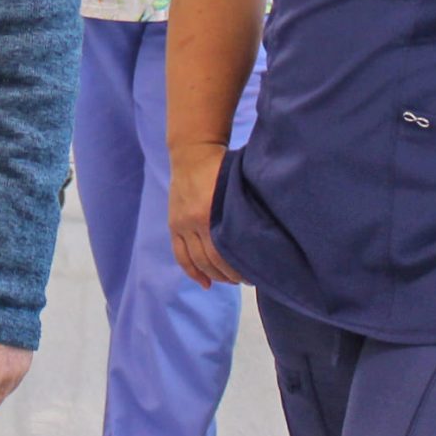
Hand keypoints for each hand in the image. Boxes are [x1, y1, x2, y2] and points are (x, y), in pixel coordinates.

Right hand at [169, 143, 243, 287]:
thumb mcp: (237, 188)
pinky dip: (192, 271)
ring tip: (230, 280)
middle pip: (212, 260)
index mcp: (211, 212)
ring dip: (214, 275)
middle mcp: (194, 221)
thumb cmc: (222, 167)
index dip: (240, 268)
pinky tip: (205, 283)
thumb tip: (261, 241)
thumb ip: (244, 213)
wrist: (192, 153)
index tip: (256, 274)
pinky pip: (180, 254)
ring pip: (197, 261)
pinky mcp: (174, 223)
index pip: (224, 253)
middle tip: (247, 280)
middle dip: (230, 274)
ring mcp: (181, 223)